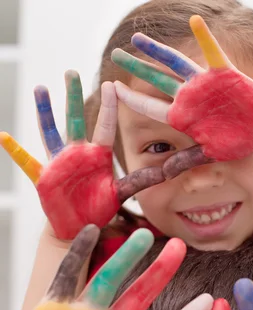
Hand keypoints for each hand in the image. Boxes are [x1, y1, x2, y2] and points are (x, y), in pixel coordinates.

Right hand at [0, 72, 164, 239]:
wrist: (79, 226)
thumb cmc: (99, 207)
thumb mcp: (121, 193)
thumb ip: (140, 181)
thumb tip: (167, 172)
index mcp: (98, 155)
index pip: (105, 126)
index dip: (109, 107)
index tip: (112, 85)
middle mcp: (78, 153)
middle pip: (75, 119)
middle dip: (73, 96)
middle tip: (71, 71)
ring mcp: (59, 162)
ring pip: (51, 132)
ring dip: (45, 112)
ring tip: (41, 88)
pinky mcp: (44, 176)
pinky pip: (27, 161)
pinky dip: (15, 151)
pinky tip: (3, 136)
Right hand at [0, 226, 211, 309]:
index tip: (212, 302)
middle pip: (141, 296)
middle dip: (161, 273)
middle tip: (183, 246)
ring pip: (110, 281)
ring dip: (126, 259)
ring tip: (146, 235)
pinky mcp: (54, 308)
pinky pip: (69, 277)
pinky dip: (79, 257)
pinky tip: (93, 233)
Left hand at [112, 15, 252, 175]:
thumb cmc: (236, 142)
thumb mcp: (209, 154)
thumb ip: (186, 160)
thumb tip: (164, 175)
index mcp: (183, 117)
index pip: (150, 107)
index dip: (131, 99)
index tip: (112, 89)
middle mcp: (190, 97)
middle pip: (157, 79)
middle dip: (136, 68)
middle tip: (116, 54)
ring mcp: (205, 83)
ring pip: (176, 62)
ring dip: (157, 50)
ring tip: (136, 38)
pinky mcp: (224, 73)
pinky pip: (214, 52)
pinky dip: (206, 37)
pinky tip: (194, 21)